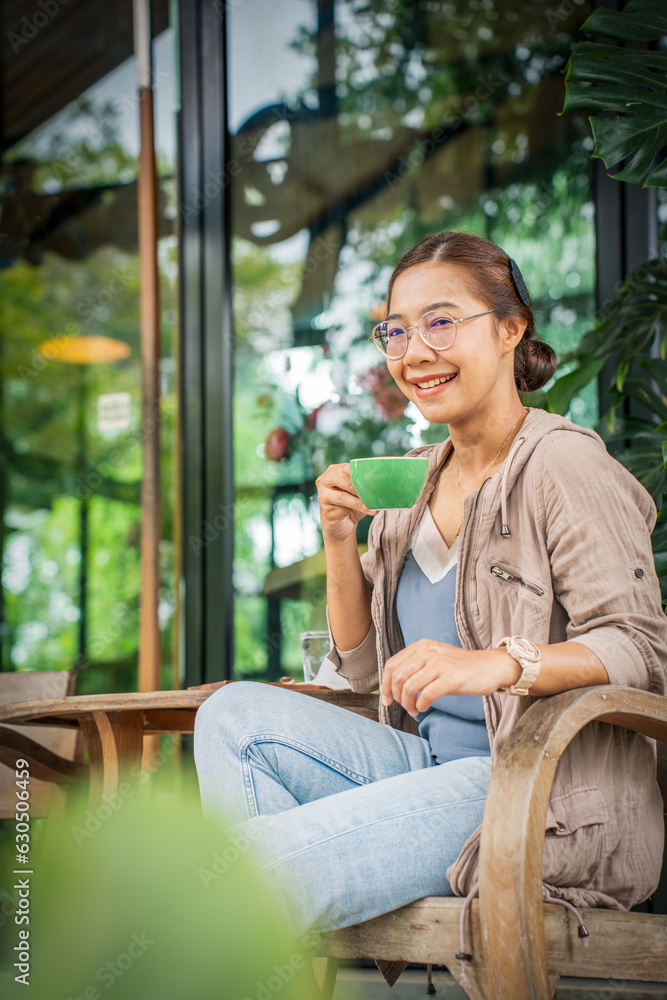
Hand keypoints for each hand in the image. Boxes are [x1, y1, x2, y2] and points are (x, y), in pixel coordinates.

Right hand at [316, 463, 376, 542]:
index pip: (347, 468)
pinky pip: (343, 508)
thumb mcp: (358, 492)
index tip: (377, 476)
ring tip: (373, 505)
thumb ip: (364, 484)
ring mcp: (323, 495)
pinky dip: (358, 509)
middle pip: (342, 479)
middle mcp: (325, 480)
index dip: (361, 472)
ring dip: (360, 501)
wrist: (341, 526)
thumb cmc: (351, 505)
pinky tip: (369, 511)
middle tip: (375, 490)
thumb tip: (383, 481)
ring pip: (343, 496)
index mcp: (333, 471)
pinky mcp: (325, 509)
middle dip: (359, 485)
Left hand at [380, 640, 519, 716]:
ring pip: (410, 686)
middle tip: (405, 707)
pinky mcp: (452, 677)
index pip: (392, 665)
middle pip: (398, 677)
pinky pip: (427, 694)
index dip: (385, 685)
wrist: (490, 667)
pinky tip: (424, 708)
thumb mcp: (434, 662)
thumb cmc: (460, 669)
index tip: (387, 700)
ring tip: (415, 710)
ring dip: (408, 703)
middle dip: (396, 697)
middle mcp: (428, 651)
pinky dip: (421, 705)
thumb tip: (392, 688)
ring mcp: (440, 663)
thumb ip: (415, 668)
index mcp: (421, 646)